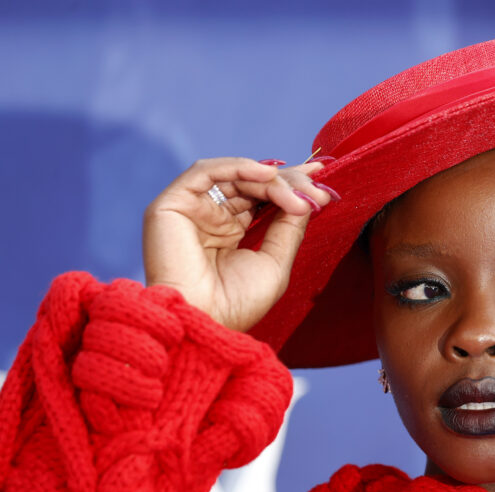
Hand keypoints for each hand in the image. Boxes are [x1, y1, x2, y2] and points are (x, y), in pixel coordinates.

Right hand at [142, 157, 336, 331]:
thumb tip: (307, 196)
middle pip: (252, 183)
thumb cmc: (238, 303)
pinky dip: (238, 167)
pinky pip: (206, 171)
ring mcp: (192, 209)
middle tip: (317, 190)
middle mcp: (210, 217)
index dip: (290, 185)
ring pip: (234, 175)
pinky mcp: (172, 203)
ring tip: (297, 193)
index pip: (262, 197)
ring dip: (271, 179)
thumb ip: (289, 226)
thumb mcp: (275, 261)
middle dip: (289, 183)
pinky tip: (267, 176)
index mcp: (230, 232)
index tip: (322, 176)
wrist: (206, 321)